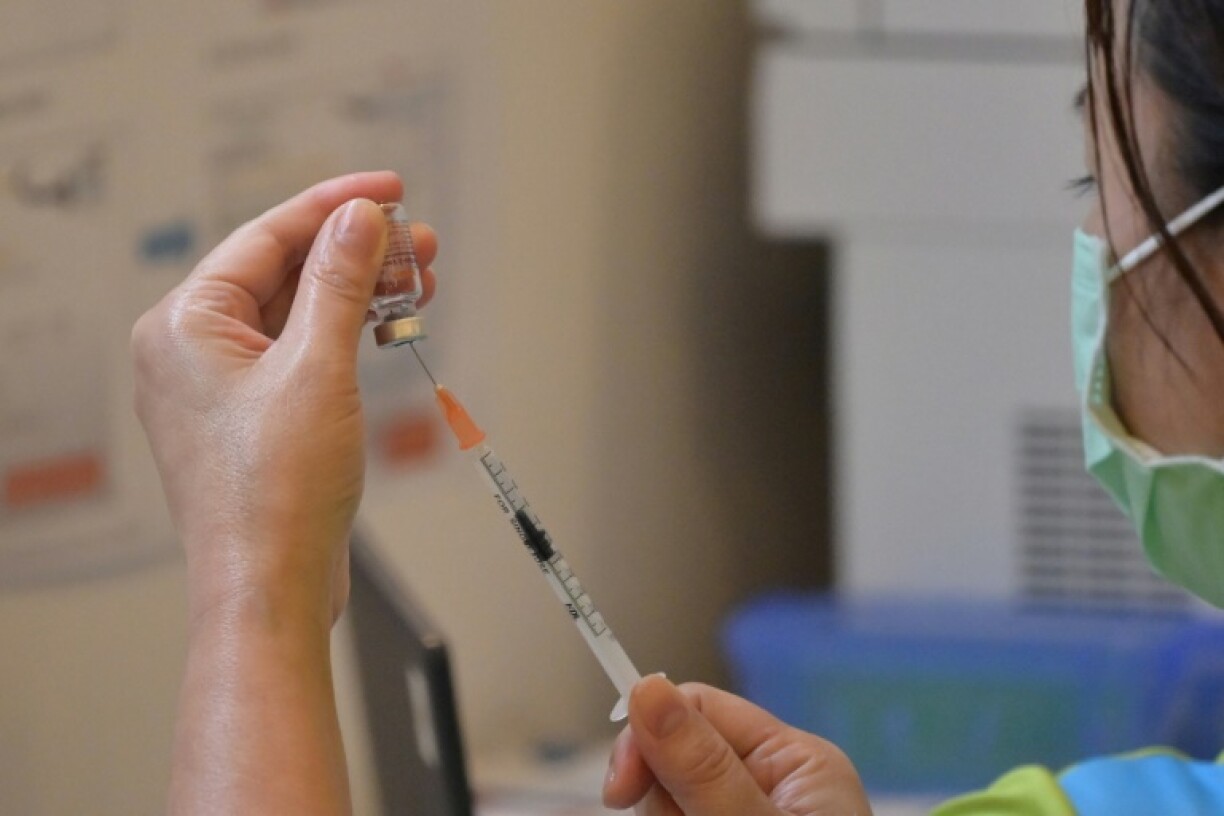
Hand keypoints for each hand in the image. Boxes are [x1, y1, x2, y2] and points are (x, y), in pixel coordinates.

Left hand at [132, 172, 436, 626]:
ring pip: (299, 313)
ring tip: (419, 278)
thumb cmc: (274, 496)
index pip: (266, 237)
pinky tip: (388, 324)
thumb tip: (359, 221)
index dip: (334, 206)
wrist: (272, 587)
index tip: (388, 191)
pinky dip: (347, 335)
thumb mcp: (317, 369)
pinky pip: (303, 352)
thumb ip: (339, 283)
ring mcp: (225, 386)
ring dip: (359, 293)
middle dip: (357, 253)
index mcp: (185, 325)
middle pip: (285, 272)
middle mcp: (194, 350)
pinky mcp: (256, 416)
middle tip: (418, 242)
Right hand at [604, 675, 871, 814]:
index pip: (700, 707)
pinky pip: (672, 813)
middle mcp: (771, 785)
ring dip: (663, 814)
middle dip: (659, 794)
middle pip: (671, 754)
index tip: (618, 788)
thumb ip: (705, 769)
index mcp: (795, 760)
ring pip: (664, 795)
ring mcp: (746, 813)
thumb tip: (646, 688)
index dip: (649, 734)